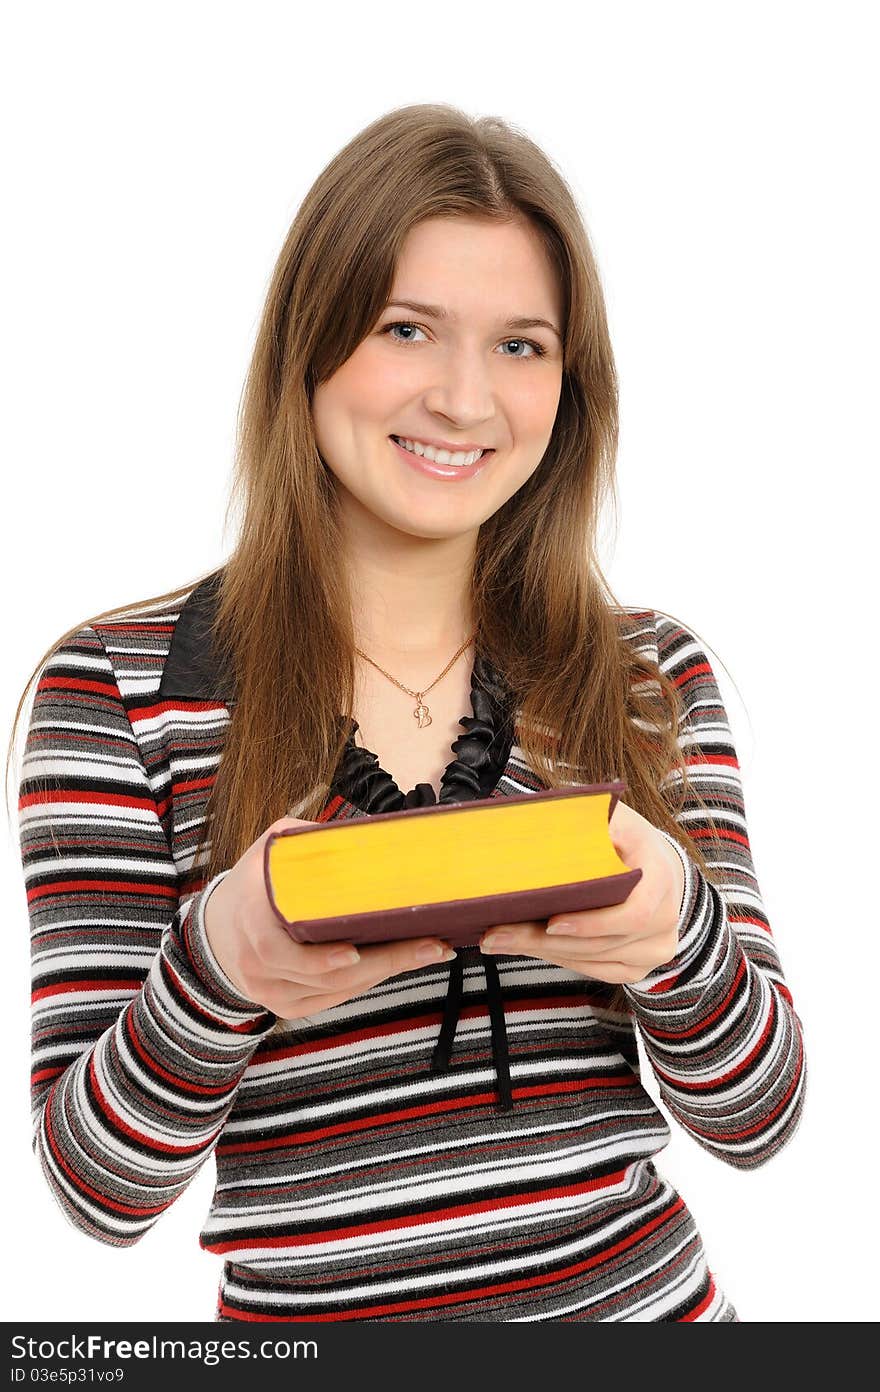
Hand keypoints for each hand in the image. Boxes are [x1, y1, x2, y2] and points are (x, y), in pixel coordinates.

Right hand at [203, 815, 455, 1017]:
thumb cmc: (258, 879)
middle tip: (430, 946)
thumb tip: (366, 834)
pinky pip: (333, 1000)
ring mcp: (269, 989)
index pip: (279, 948)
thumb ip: (308, 840)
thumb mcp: (274, 846)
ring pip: (334, 992)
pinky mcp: (286, 1005)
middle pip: (324, 976)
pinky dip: (368, 984)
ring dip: (385, 973)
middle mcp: (255, 961)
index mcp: (250, 915)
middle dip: (382, 962)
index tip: (356, 952)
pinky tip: (400, 965)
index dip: (318, 957)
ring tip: (430, 951)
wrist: (220, 926)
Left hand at [479, 799, 686, 983]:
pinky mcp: (640, 965)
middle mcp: (666, 918)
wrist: (656, 864)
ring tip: (498, 940)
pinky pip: (597, 970)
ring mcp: (656, 946)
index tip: (551, 922)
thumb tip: (538, 826)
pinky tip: (529, 948)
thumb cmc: (624, 836)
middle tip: (495, 935)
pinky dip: (561, 960)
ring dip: (543, 952)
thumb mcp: (612, 817)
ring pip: (594, 960)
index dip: (592, 923)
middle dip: (544, 940)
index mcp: (661, 876)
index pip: (634, 913)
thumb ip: (585, 821)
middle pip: (602, 942)